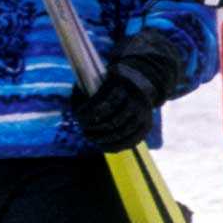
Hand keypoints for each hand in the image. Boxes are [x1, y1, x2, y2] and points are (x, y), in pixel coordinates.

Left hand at [73, 32, 177, 154]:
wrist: (143, 80)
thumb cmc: (114, 81)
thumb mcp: (103, 77)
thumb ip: (88, 89)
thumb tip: (76, 108)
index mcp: (124, 84)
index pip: (104, 103)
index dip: (89, 113)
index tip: (78, 116)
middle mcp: (136, 99)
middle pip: (113, 121)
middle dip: (95, 128)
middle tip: (83, 129)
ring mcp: (144, 114)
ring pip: (122, 133)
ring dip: (103, 139)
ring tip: (91, 137)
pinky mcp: (146, 125)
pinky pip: (131, 141)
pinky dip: (115, 146)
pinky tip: (103, 145)